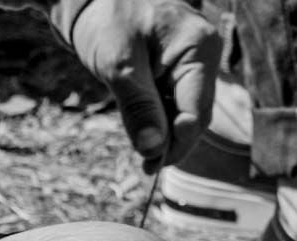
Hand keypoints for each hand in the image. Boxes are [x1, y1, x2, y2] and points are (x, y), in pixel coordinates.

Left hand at [64, 0, 219, 170]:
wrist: (93, 0)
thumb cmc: (108, 21)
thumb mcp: (119, 66)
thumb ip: (138, 107)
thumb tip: (153, 149)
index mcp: (199, 48)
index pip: (197, 111)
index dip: (177, 144)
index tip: (151, 166)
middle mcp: (203, 56)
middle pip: (193, 115)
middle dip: (169, 143)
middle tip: (144, 168)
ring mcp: (190, 64)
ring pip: (181, 113)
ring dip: (161, 135)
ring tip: (140, 154)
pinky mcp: (175, 71)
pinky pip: (171, 104)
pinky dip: (156, 121)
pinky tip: (140, 132)